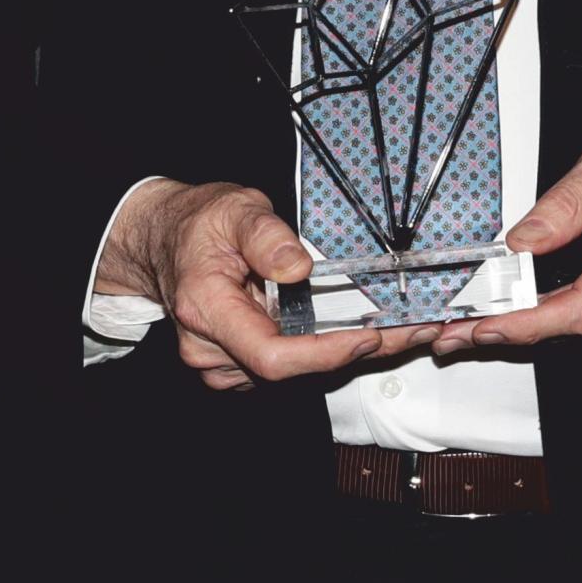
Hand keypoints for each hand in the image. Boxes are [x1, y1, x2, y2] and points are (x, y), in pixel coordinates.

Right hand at [96, 179, 442, 390]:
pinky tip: (359, 331)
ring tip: (401, 329)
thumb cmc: (199, 222)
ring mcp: (221, 364)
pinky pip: (288, 367)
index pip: (272, 355)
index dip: (325, 354)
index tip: (369, 336)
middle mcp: (210, 350)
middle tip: (415, 330)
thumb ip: (266, 235)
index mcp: (206, 310)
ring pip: (295, 373)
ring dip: (347, 354)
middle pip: (293, 370)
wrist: (165, 239)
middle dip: (356, 352)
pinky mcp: (236, 365)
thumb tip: (298, 267)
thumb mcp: (235, 209)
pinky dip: (325, 352)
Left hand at [432, 113, 581, 352]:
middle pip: (576, 327)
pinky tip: (525, 311)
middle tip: (456, 333)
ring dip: (530, 329)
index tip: (488, 326)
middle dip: (513, 331)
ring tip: (480, 320)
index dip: (530, 324)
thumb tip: (520, 243)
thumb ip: (561, 205)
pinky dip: (557, 321)